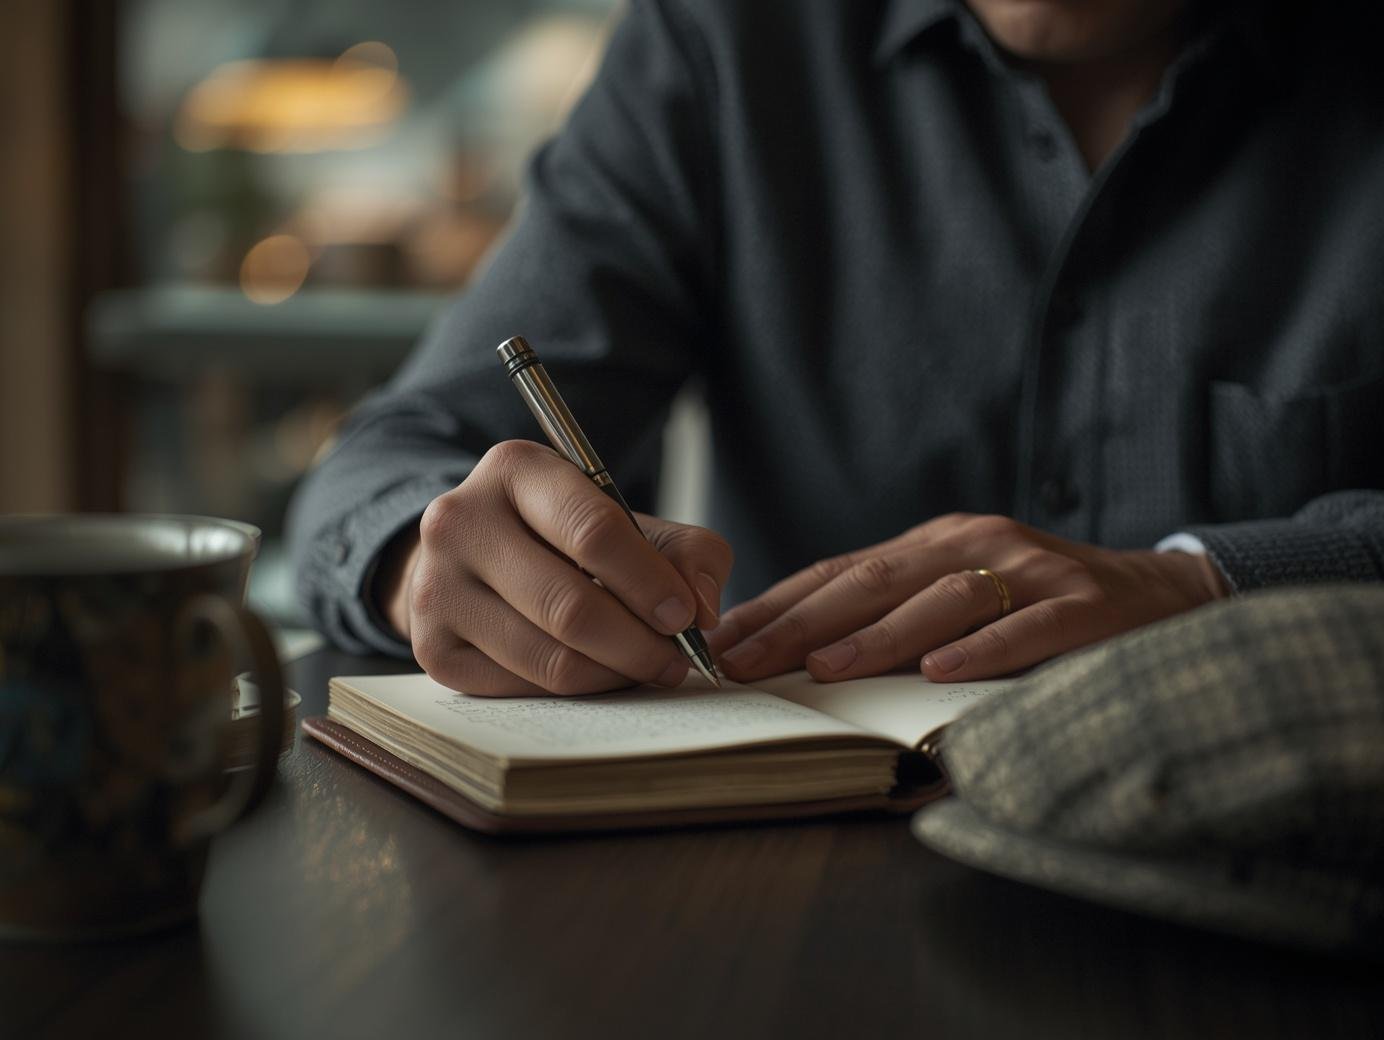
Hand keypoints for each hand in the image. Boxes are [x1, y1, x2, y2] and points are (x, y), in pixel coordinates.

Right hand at [379, 440, 731, 694]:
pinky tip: (597, 673)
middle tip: (676, 659)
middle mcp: (459, 521)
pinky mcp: (431, 646)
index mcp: (515, 469)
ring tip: (646, 668)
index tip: (686, 616)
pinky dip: (573, 690)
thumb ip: (684, 551)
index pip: (592, 531)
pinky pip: (521, 688)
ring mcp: (436, 587)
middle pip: (569, 606)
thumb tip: (703, 610)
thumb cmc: (563, 535)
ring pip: (547, 657)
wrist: (474, 555)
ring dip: (613, 674)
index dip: (649, 582)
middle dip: (639, 643)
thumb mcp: (625, 519)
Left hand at [706, 514, 1226, 683]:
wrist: (1162, 592)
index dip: (781, 604)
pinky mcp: (1084, 607)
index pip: (843, 571)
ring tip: (825, 668)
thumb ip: (897, 612)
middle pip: (875, 581)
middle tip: (745, 661)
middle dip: (801, 623)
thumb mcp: (963, 594)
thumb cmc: (1040, 607)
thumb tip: (801, 655)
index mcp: (936, 543)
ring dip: (878, 635)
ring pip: (942, 599)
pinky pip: (1027, 629)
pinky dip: (983, 650)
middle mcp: (975, 544)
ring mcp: (1031, 571)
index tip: (723, 640)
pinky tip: (941, 673)